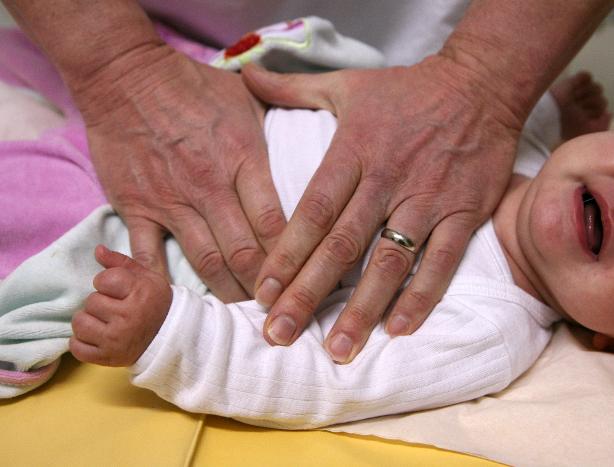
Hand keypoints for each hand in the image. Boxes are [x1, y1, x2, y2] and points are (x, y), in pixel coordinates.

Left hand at [70, 245, 172, 366]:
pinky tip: (97, 336)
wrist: (170, 337)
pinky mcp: (107, 358)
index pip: (103, 280)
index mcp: (140, 293)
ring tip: (103, 321)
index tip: (118, 290)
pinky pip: (77, 347)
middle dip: (99, 302)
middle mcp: (128, 317)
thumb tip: (97, 250)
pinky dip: (82, 341)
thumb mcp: (146, 277)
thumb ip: (120, 262)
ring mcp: (116, 340)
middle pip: (91, 302)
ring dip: (88, 320)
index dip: (107, 283)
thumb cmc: (155, 303)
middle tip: (114, 308)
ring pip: (80, 323)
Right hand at [74, 44, 285, 301]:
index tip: (308, 281)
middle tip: (281, 311)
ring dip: (228, 295)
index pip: (276, 223)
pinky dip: (161, 285)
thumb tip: (311, 151)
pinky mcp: (136, 207)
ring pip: (206, 263)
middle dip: (267, 289)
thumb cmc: (193, 85)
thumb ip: (278, 129)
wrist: (124, 73)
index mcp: (244, 159)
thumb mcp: (247, 99)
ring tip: (245, 318)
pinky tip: (179, 307)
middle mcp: (211, 186)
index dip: (295, 259)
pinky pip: (148, 257)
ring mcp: (171, 201)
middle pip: (246, 253)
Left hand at [243, 57, 520, 362]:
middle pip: (341, 245)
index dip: (286, 254)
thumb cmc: (407, 90)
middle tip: (280, 334)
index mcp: (353, 152)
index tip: (262, 293)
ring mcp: (427, 199)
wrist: (480, 84)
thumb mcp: (347, 83)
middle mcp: (386, 179)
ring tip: (338, 349)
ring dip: (363, 308)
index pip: (312, 211)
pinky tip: (398, 328)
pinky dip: (422, 296)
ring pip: (390, 261)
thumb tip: (245, 73)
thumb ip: (292, 88)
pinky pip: (442, 261)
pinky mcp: (464, 212)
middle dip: (308, 293)